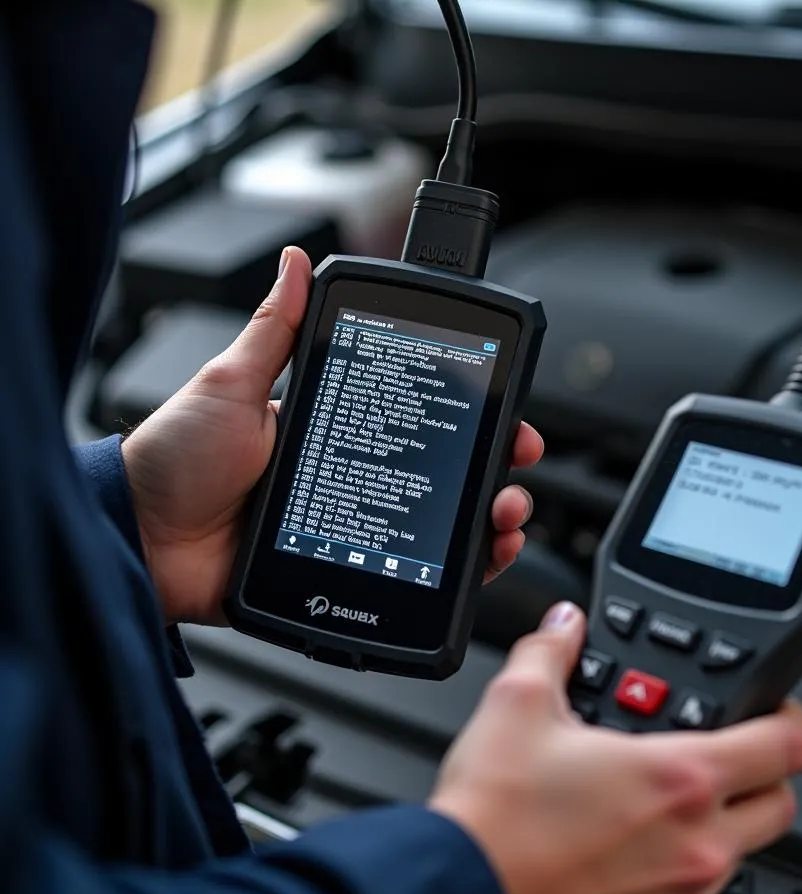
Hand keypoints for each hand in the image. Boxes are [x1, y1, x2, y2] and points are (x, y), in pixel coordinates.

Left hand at [121, 247, 543, 625]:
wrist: (140, 540)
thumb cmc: (175, 460)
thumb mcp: (231, 384)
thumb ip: (274, 331)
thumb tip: (296, 263)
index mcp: (330, 429)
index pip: (415, 420)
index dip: (465, 416)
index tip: (502, 409)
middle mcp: (349, 478)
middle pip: (440, 476)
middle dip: (491, 468)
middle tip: (514, 461)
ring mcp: (351, 528)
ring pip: (438, 530)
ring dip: (486, 520)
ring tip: (504, 513)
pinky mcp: (345, 570)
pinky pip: (413, 576)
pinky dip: (456, 574)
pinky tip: (482, 559)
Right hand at [429, 602, 801, 893]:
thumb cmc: (492, 817)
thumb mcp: (517, 704)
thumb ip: (552, 651)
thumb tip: (564, 625)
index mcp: (679, 780)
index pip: (784, 745)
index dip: (789, 718)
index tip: (774, 712)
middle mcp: (694, 848)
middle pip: (778, 808)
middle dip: (759, 777)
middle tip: (717, 757)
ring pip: (731, 861)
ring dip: (708, 830)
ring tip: (648, 807)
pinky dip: (665, 881)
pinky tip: (614, 859)